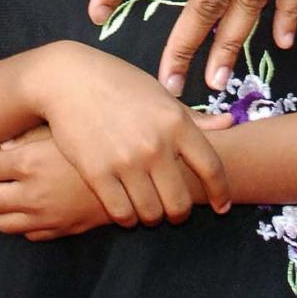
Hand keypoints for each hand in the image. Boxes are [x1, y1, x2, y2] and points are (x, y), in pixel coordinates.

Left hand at [0, 126, 109, 240]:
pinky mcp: (64, 230)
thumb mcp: (63, 127)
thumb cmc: (99, 136)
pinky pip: (31, 234)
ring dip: (7, 207)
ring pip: (3, 223)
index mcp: (31, 162)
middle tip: (6, 174)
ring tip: (23, 190)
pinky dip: (31, 221)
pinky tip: (45, 202)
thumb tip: (4, 147)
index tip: (5, 151)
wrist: (140, 167)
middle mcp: (34, 193)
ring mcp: (48, 216)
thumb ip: (29, 136)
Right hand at [29, 42, 231, 226]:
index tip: (222, 206)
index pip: (212, 168)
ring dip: (152, 216)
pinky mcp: (97, 173)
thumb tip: (228, 124)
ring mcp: (126, 161)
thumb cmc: (117, 83)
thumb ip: (193, 116)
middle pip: (180, 203)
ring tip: (148, 209)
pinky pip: (121, 213)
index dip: (221, 193)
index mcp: (176, 122)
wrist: (67, 80)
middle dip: (179, 213)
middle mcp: (156, 145)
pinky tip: (125, 208)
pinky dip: (126, 217)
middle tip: (173, 210)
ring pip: (151, 213)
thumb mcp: (160, 93)